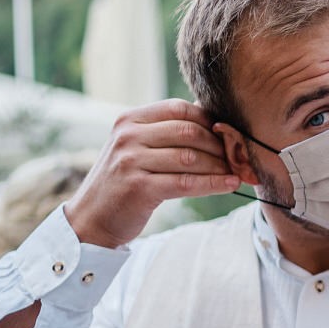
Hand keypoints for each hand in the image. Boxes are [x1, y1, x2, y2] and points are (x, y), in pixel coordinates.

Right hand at [65, 100, 238, 247]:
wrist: (91, 219)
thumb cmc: (124, 181)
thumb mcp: (137, 148)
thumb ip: (167, 133)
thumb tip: (216, 122)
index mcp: (129, 120)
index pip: (179, 109)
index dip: (209, 120)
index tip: (227, 135)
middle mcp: (128, 136)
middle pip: (189, 131)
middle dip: (219, 145)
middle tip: (238, 157)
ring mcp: (131, 161)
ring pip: (191, 157)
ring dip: (220, 166)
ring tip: (236, 172)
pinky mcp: (139, 188)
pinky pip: (186, 182)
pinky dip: (213, 183)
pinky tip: (230, 184)